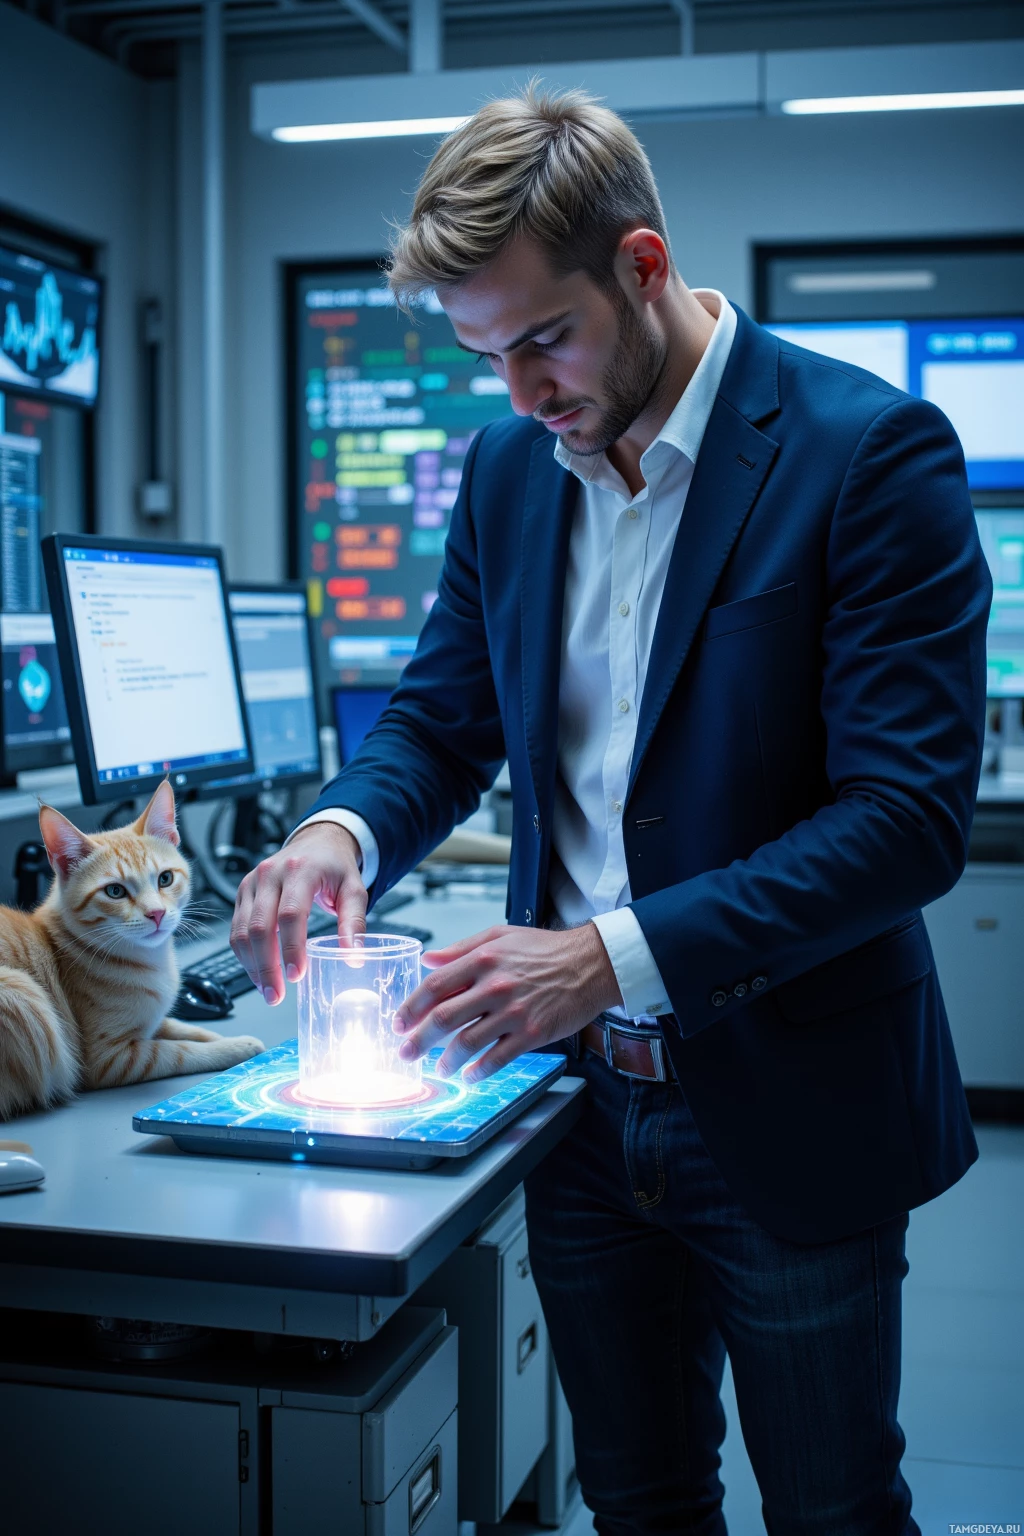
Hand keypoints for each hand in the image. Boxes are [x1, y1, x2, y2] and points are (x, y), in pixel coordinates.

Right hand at [230, 823, 365, 1005]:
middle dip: (266, 966)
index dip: (291, 948)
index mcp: (300, 870)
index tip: (296, 975)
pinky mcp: (243, 893)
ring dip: (252, 966)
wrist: (316, 843)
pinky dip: (245, 955)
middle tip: (277, 995)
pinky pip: (236, 929)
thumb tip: (353, 956)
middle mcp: (269, 874)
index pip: (290, 914)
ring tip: (268, 990)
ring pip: (242, 931)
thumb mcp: (354, 889)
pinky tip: (258, 972)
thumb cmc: (334, 866)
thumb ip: (354, 922)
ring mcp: (252, 883)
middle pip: (260, 927)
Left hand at [393, 922, 620, 1082]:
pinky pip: (498, 1058)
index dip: (412, 1007)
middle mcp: (495, 986)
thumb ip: (460, 949)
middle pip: (444, 1018)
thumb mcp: (499, 936)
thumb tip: (427, 960)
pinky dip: (479, 1071)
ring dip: (447, 1060)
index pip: (436, 985)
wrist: (590, 964)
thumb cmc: (546, 950)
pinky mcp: (533, 1034)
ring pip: (467, 1042)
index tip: (399, 1022)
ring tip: (439, 1068)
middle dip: (419, 1040)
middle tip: (406, 1052)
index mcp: (483, 960)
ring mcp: (514, 1012)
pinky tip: (470, 1076)